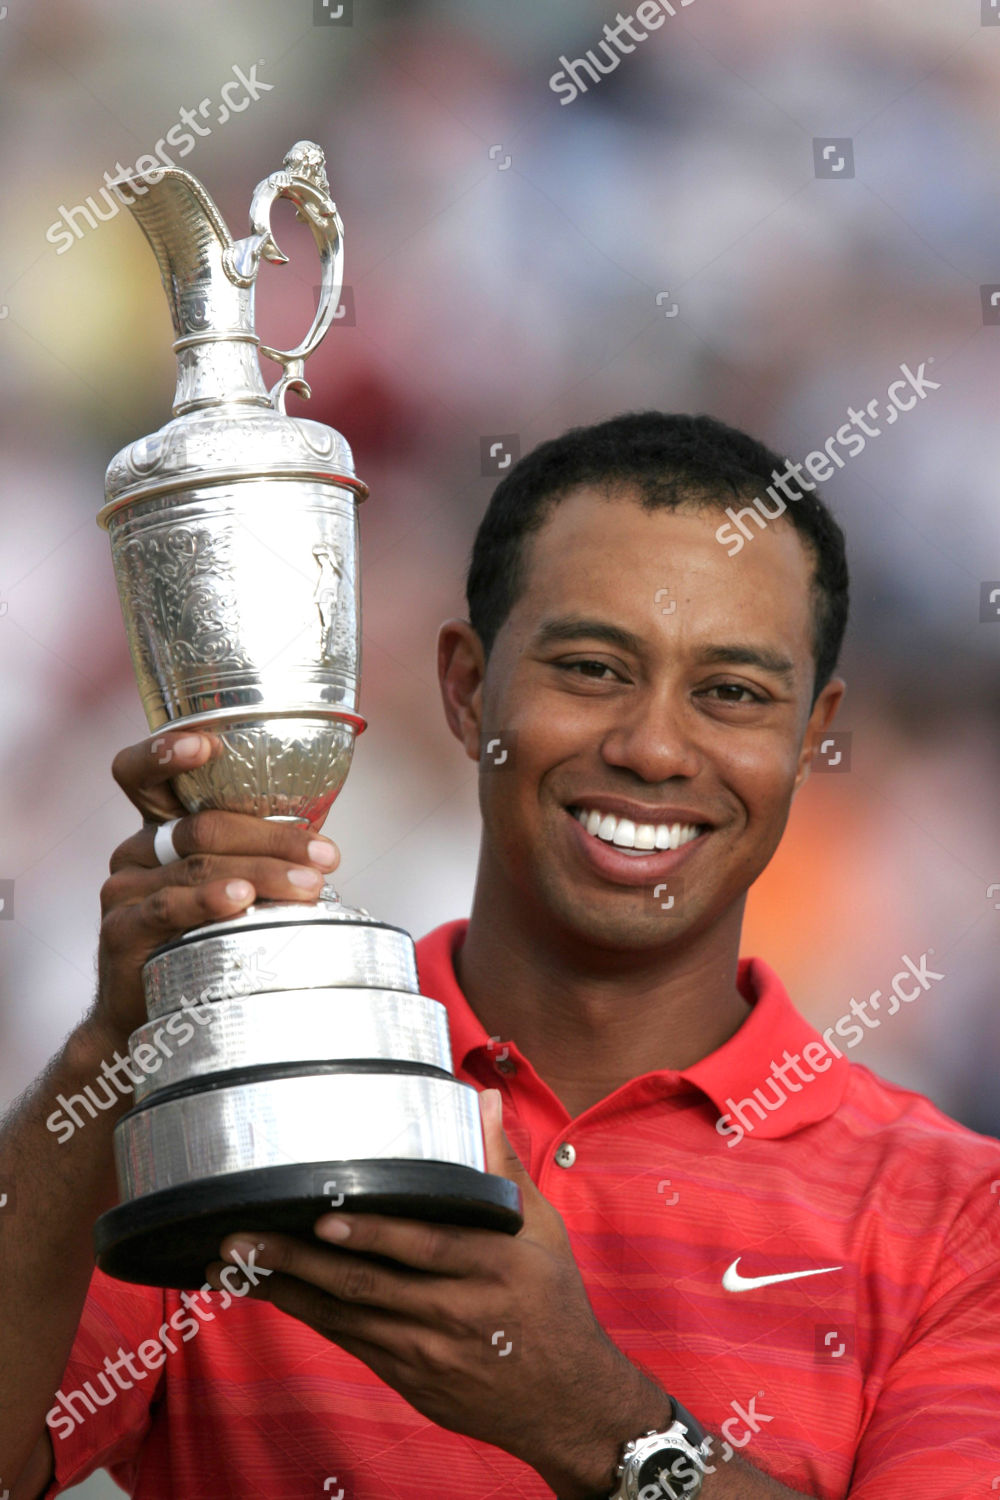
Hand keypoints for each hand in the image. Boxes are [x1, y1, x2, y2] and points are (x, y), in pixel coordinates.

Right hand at [95, 730, 339, 1045]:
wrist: (149, 1011)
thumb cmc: (203, 937)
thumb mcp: (229, 885)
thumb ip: (258, 857)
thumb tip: (326, 850)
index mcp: (159, 826)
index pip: (144, 772)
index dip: (167, 751)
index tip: (208, 743)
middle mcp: (136, 849)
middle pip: (202, 826)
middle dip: (273, 838)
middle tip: (324, 858)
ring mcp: (124, 888)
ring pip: (197, 866)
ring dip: (262, 873)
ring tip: (308, 887)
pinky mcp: (121, 930)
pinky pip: (168, 907)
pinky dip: (208, 900)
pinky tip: (239, 900)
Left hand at [207, 1091, 658, 1498]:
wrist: (568, 1405)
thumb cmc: (554, 1305)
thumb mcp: (544, 1232)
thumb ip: (503, 1167)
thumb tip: (484, 1100)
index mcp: (495, 1267)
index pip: (426, 1247)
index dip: (373, 1235)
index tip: (324, 1219)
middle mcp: (458, 1313)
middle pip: (368, 1286)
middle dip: (299, 1261)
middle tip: (243, 1238)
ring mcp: (429, 1353)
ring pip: (347, 1318)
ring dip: (287, 1290)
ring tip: (235, 1264)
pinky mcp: (411, 1378)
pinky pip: (350, 1342)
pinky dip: (309, 1315)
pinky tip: (275, 1292)